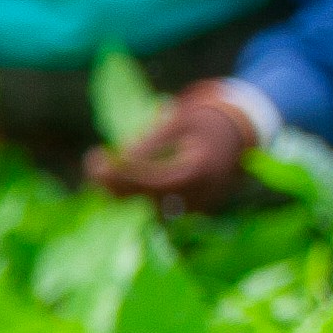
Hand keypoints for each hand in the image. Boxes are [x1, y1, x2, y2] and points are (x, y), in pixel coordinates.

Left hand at [85, 83, 267, 214]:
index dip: (118, 173)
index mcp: (198, 170)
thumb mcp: (178, 122)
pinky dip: (137, 200)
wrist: (240, 134)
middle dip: (114, 187)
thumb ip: (149, 143)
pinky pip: (159, 210)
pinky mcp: (192, 210)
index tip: (95, 157)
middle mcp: (199, 195)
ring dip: (122, 197)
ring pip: (150, 210)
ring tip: (102, 177)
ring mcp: (197, 207)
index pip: (149, 180)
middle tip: (93, 167)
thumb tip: (118, 160)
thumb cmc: (206, 122)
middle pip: (146, 201)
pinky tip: (118, 187)